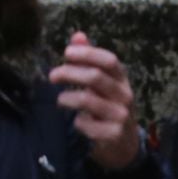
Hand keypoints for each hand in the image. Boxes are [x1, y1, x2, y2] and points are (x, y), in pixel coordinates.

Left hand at [51, 31, 142, 170]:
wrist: (124, 143)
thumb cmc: (108, 105)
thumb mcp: (103, 82)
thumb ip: (90, 59)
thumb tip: (78, 35)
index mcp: (122, 79)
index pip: (109, 60)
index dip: (88, 53)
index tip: (66, 52)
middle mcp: (125, 95)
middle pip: (95, 77)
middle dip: (69, 73)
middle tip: (52, 75)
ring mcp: (121, 116)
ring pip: (88, 100)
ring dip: (67, 98)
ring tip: (60, 100)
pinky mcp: (113, 135)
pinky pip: (87, 124)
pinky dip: (77, 122)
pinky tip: (78, 121)